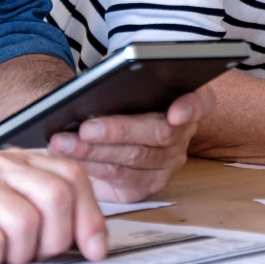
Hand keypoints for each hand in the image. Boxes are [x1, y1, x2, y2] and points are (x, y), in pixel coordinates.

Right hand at [0, 149, 105, 263]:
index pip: (71, 177)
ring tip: (1, 259)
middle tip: (35, 258)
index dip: (90, 216)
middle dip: (56, 240)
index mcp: (16, 162)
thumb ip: (40, 212)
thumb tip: (90, 243)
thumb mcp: (0, 205)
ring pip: (26, 222)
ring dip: (21, 254)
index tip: (94, 250)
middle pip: (55, 198)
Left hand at [45, 88, 209, 202]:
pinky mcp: (147, 185)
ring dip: (94, 152)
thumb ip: (118, 77)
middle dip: (119, 131)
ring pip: (133, 160)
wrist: (104, 121)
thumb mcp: (118, 78)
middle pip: (158, 135)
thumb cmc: (114, 93)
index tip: (174, 113)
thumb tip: (102, 82)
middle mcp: (183, 134)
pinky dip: (92, 167)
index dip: (190, 107)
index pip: (200, 102)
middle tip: (86, 129)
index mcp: (188, 100)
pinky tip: (70, 158)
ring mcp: (167, 164)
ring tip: (64, 143)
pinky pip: (119, 179)